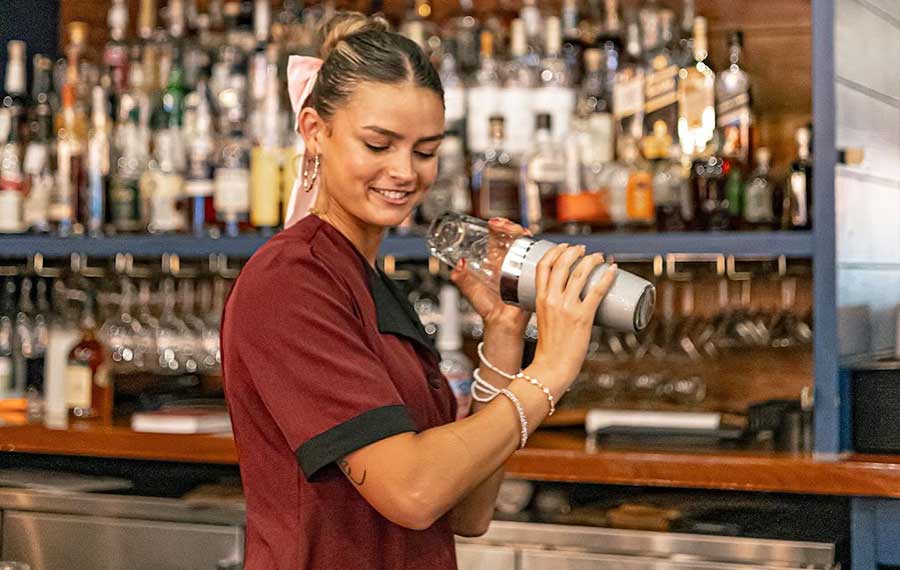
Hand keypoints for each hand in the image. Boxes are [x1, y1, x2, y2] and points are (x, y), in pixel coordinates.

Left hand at [451, 218, 530, 332]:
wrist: (503, 323)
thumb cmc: (488, 308)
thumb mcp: (471, 290)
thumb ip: (461, 278)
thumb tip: (458, 265)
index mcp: (494, 261)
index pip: (497, 237)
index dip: (496, 226)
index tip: (493, 223)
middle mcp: (509, 261)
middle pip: (513, 236)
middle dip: (511, 226)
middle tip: (504, 225)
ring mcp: (521, 267)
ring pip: (526, 244)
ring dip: (523, 234)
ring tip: (518, 231)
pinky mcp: (532, 275)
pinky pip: (538, 259)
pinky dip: (538, 249)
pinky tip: (534, 244)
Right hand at [529, 244, 617, 389]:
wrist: (552, 367)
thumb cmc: (550, 347)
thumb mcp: (543, 319)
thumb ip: (552, 306)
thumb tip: (570, 298)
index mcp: (539, 299)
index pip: (542, 266)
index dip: (554, 251)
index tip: (563, 247)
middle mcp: (552, 300)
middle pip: (562, 264)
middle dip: (574, 251)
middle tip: (583, 249)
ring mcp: (567, 308)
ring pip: (580, 273)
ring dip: (592, 260)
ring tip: (599, 257)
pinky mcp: (583, 317)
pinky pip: (597, 291)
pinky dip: (606, 277)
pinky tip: (613, 270)